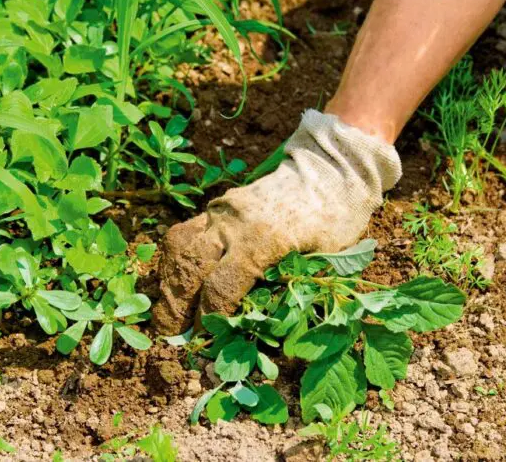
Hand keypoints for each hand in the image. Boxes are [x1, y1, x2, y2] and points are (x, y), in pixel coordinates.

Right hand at [152, 110, 401, 334]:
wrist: (330, 168)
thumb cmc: (336, 219)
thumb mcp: (325, 260)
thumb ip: (291, 288)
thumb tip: (257, 324)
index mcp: (262, 242)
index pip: (220, 288)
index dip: (209, 318)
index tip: (205, 337)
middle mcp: (234, 224)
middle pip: (189, 267)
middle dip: (175, 304)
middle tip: (171, 332)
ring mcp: (223, 211)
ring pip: (179, 246)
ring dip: (170, 279)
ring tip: (169, 306)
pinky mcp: (219, 204)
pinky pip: (187, 231)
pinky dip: (179, 258)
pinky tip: (180, 277)